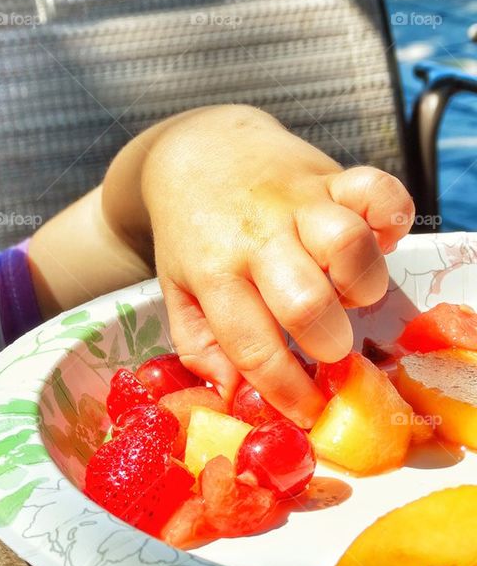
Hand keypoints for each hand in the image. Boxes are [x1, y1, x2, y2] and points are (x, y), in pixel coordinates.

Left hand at [143, 106, 413, 426]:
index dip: (288, 392)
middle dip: (328, 343)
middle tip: (326, 346)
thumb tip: (235, 394)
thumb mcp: (176, 291)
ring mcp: (295, 202)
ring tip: (343, 292)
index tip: (308, 414)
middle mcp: (255, 237)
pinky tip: (375, 240)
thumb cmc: (191, 232)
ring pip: (348, 246)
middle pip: (305, 302)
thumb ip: (201, 345)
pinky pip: (379, 191)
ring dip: (360, 284)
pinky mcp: (329, 174)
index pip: (253, 347)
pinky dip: (390, 219)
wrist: (195, 151)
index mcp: (212, 272)